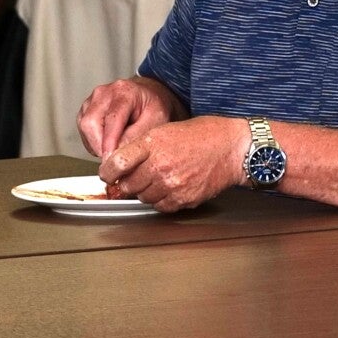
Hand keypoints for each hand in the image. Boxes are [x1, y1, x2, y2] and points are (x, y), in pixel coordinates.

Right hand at [78, 77, 177, 160]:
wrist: (145, 97)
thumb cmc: (151, 107)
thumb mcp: (155, 120)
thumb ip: (137, 135)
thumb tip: (119, 152)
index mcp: (124, 91)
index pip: (112, 118)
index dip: (109, 141)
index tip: (109, 159)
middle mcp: (104, 93)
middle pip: (90, 123)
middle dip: (99, 146)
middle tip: (113, 159)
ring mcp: (91, 100)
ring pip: (84, 128)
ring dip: (96, 144)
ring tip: (114, 148)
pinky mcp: (85, 110)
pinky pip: (83, 130)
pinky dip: (93, 141)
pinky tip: (107, 142)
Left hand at [97, 116, 247, 212]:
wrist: (230, 148)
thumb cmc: (199, 136)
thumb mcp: (163, 130)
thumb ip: (138, 147)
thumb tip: (116, 163)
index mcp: (152, 145)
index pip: (117, 163)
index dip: (107, 172)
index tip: (107, 174)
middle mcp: (160, 166)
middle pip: (127, 185)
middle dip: (126, 182)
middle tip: (133, 177)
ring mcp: (172, 185)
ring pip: (142, 198)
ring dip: (143, 191)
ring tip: (156, 178)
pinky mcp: (184, 199)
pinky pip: (160, 207)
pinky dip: (160, 200)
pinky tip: (168, 187)